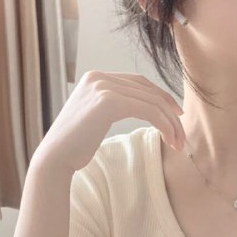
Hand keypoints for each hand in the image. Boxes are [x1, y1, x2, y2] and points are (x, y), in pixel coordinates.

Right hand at [31, 71, 185, 175]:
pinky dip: (163, 125)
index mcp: (95, 77)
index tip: (176, 116)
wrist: (55, 158)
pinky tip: (168, 139)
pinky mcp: (108, 101)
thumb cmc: (75, 145)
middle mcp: (98, 77)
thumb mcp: (95, 117)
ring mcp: (102, 86)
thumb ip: (113, 104)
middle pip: (148, 90)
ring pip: (151, 101)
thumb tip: (144, 106)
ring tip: (178, 143)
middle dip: (169, 113)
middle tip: (181, 135)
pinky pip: (148, 110)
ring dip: (170, 123)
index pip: (139, 82)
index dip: (161, 97)